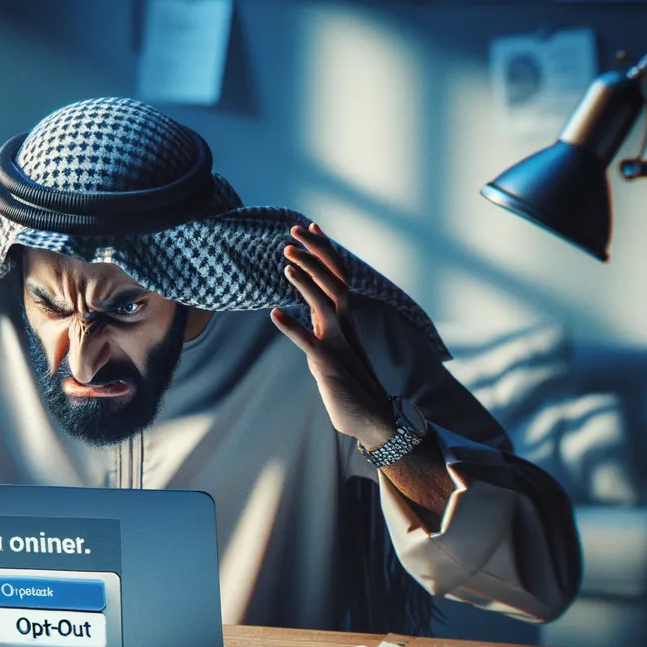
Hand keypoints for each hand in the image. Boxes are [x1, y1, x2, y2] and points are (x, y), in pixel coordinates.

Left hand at [269, 223, 395, 447]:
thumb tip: (309, 311)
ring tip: (286, 262)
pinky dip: (292, 328)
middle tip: (292, 235)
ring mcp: (339, 345)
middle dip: (315, 255)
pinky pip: (310, 343)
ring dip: (306, 282)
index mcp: (344, 321)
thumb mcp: (333, 348)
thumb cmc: (350, 384)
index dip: (323, 251)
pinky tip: (274, 314)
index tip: (308, 227)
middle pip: (334, 281)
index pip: (335, 276)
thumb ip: (322, 328)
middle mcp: (345, 327)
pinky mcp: (329, 365)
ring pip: (326, 305)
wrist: (372, 419)